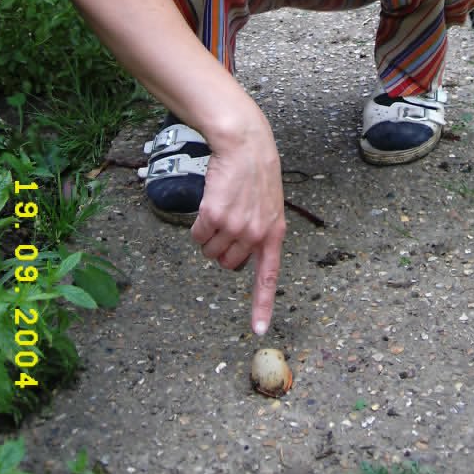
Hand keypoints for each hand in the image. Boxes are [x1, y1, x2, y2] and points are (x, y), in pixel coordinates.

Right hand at [64, 0, 287, 336]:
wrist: (245, 140)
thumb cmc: (254, 170)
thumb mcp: (268, 202)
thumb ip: (260, 231)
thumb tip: (243, 259)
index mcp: (275, 232)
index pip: (269, 277)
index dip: (262, 305)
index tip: (259, 332)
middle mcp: (258, 234)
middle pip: (228, 265)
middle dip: (222, 249)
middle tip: (226, 222)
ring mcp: (238, 226)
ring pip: (211, 253)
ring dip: (208, 236)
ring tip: (219, 208)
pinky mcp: (217, 216)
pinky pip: (198, 236)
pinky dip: (197, 225)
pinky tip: (208, 203)